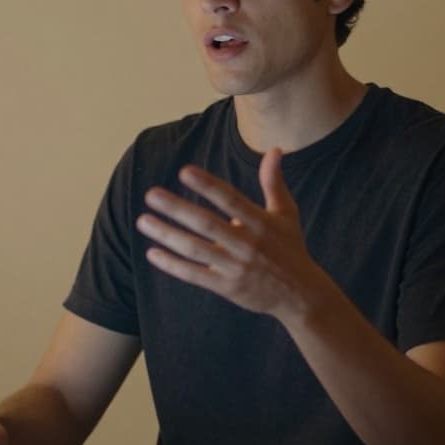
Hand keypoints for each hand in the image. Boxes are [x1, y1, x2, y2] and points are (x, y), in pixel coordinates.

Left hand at [136, 148, 333, 321]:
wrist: (300, 295)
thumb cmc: (290, 248)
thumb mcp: (286, 213)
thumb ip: (274, 182)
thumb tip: (274, 149)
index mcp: (260, 222)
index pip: (230, 200)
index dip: (207, 185)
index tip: (184, 171)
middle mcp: (247, 244)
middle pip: (207, 224)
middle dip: (177, 209)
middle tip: (151, 194)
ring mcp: (235, 267)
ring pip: (196, 249)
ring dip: (167, 235)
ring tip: (143, 221)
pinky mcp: (227, 287)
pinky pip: (195, 275)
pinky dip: (173, 265)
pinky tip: (152, 253)